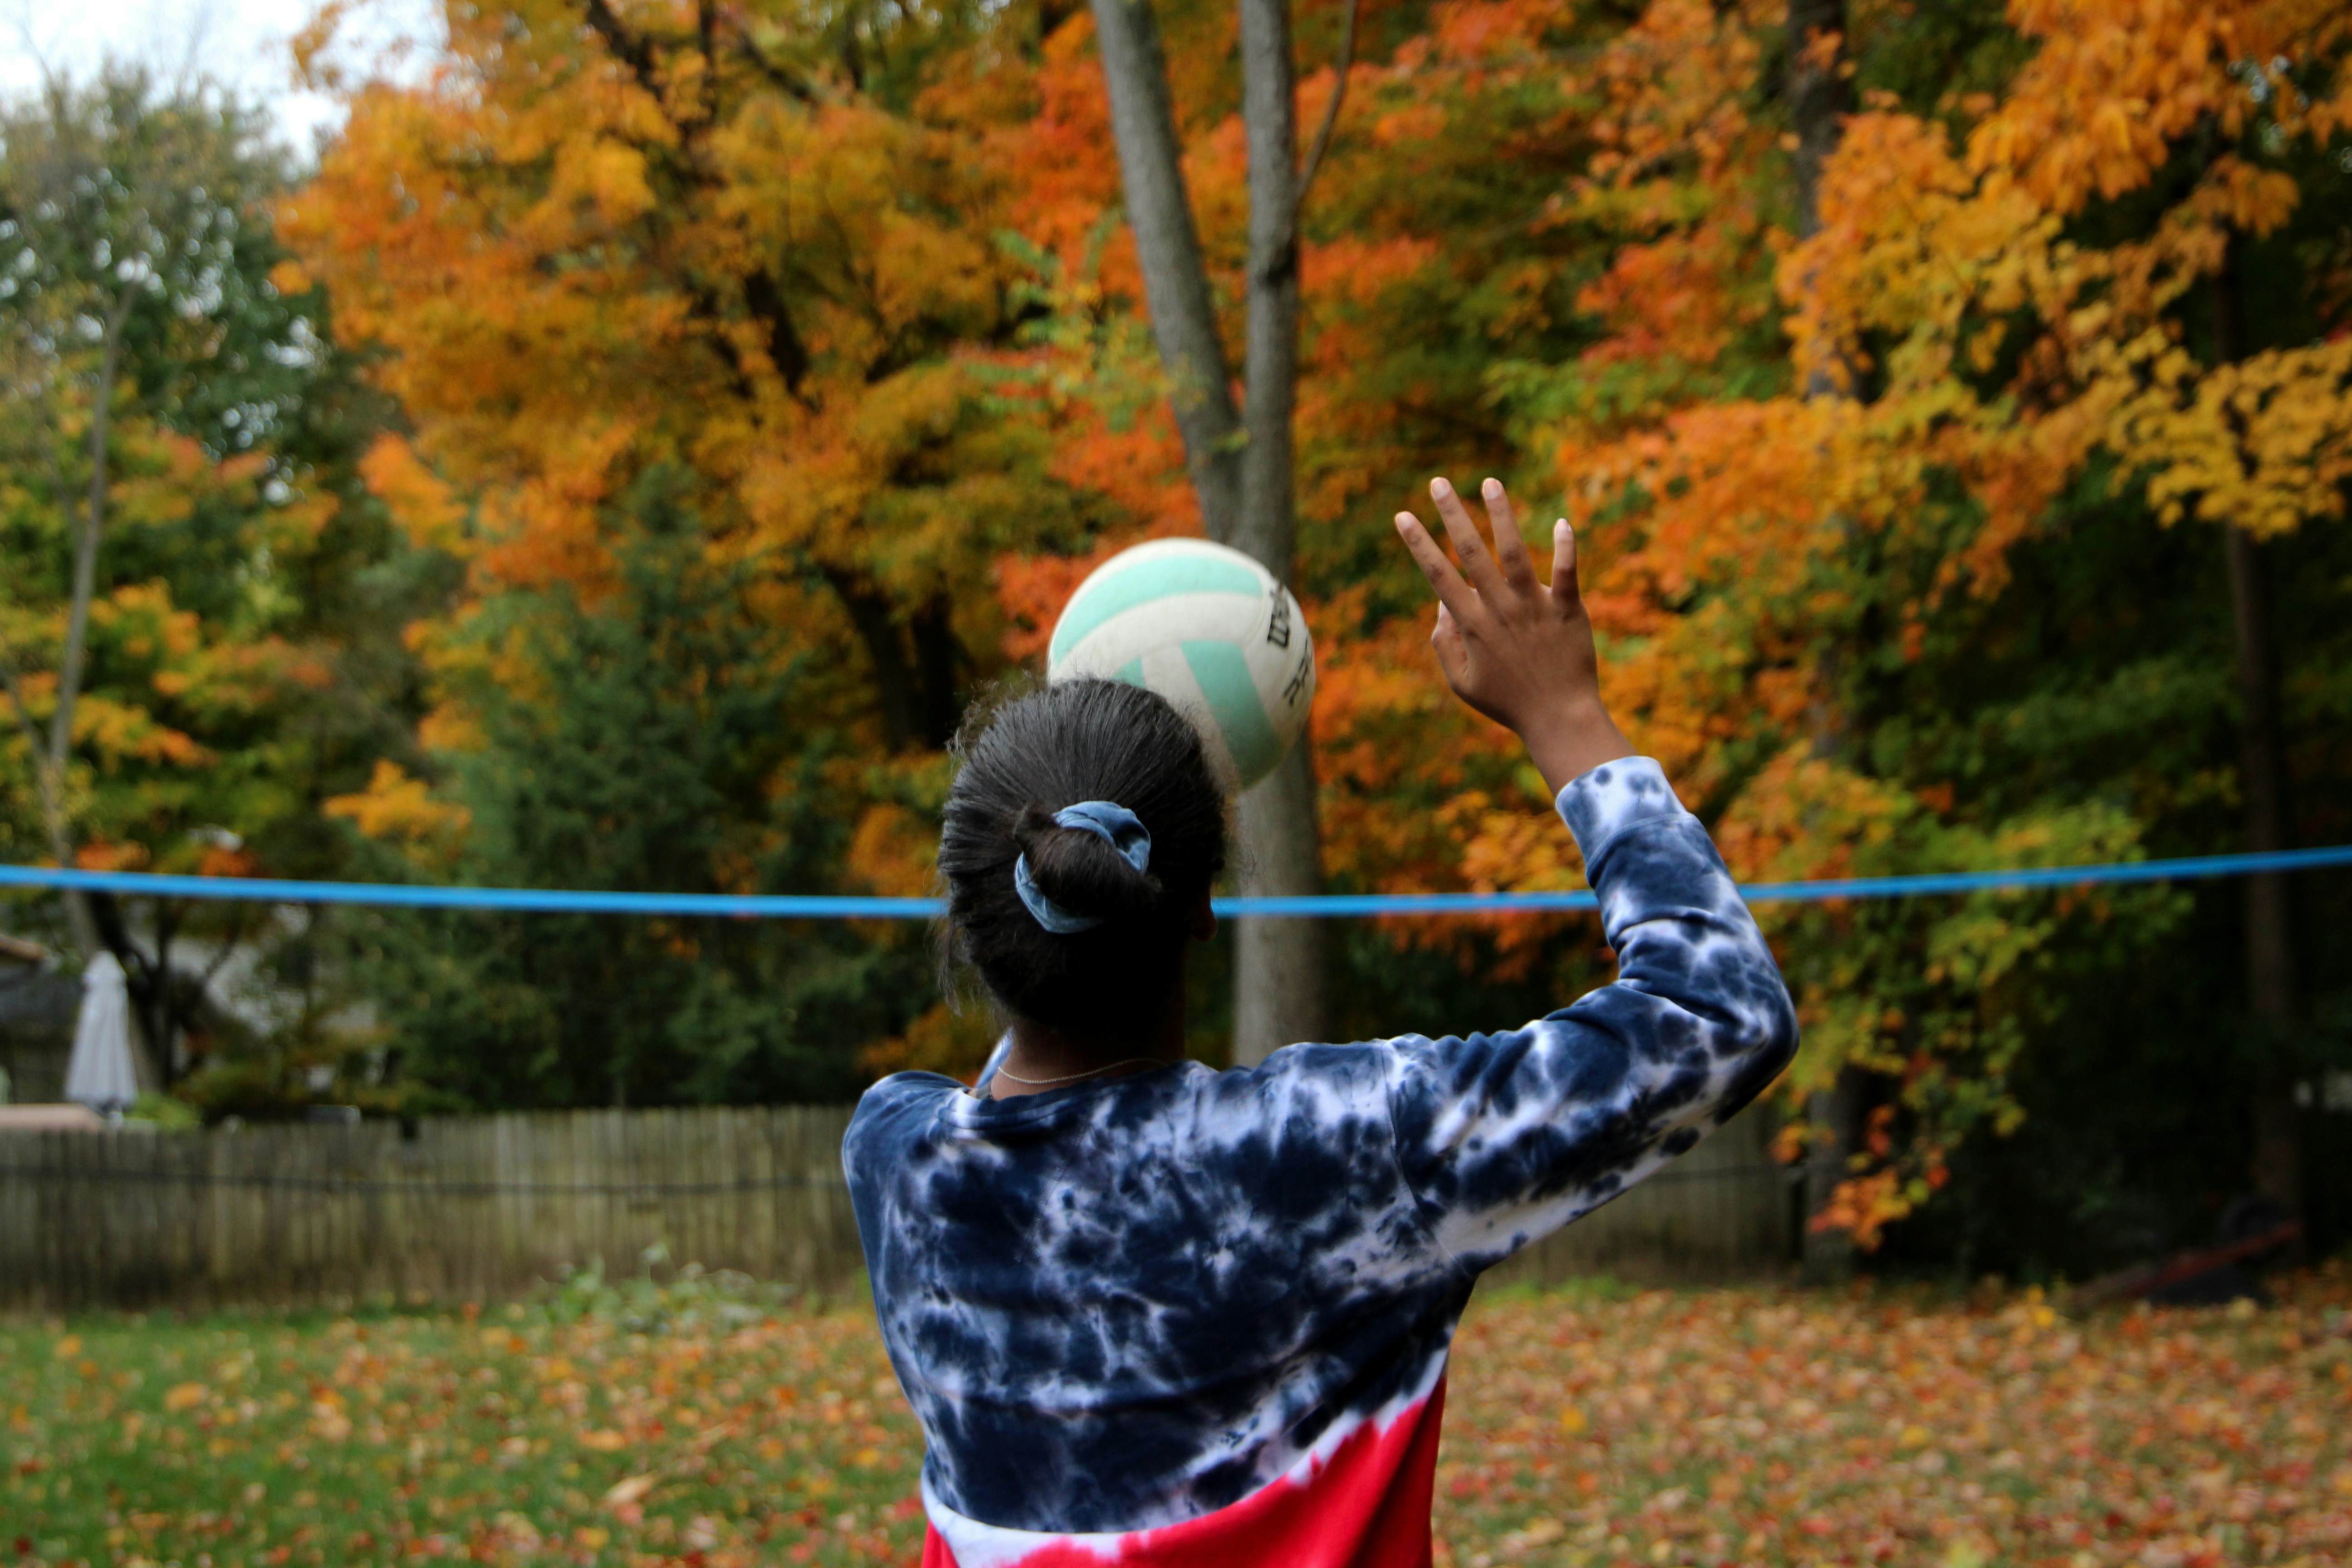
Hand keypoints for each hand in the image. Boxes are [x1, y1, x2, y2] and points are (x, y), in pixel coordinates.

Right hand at [1393, 476, 1633, 795]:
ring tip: (1490, 482)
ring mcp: (1534, 607)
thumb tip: (1441, 606)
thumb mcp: (1462, 683)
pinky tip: (1562, 521)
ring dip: (1501, 515)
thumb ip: (1445, 644)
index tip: (1402, 516)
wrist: (1559, 717)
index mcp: (1473, 624)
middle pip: (1472, 553)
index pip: (1439, 575)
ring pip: (1515, 553)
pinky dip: (1565, 547)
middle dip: (1451, 515)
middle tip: (1437, 482)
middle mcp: (1500, 609)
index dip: (1419, 544)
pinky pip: (1567, 571)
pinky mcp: (1567, 609)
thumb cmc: (1509, 703)